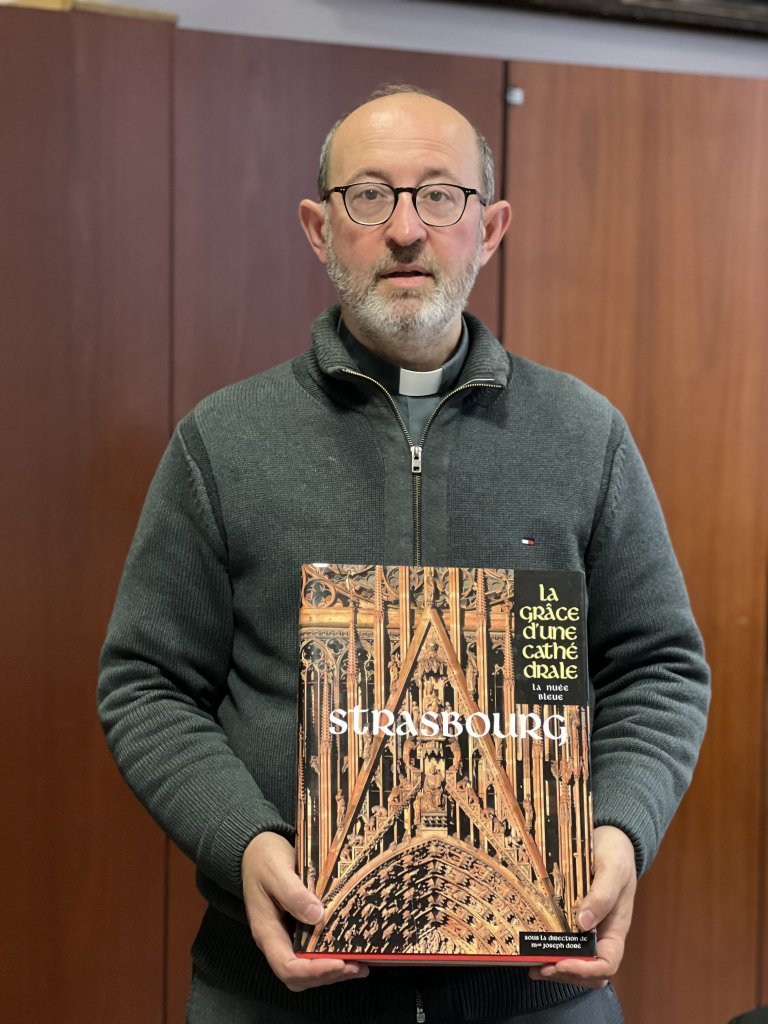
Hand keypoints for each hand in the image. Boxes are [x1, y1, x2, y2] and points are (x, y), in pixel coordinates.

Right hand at [242, 831, 368, 991]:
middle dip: (327, 975)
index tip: (338, 962)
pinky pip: (312, 953)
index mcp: (266, 931)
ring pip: (306, 969)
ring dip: (332, 972)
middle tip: (356, 966)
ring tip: (360, 966)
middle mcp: (276, 940)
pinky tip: (350, 953)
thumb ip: (293, 894)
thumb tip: (317, 916)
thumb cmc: (263, 860)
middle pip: (298, 976)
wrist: (255, 851)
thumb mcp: (276, 872)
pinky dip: (331, 959)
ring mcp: (285, 936)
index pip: (287, 966)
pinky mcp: (296, 930)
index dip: (313, 970)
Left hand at [528, 824, 636, 989]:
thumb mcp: (613, 870)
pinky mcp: (571, 919)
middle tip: (540, 966)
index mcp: (615, 928)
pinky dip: (549, 952)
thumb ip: (602, 895)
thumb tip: (583, 923)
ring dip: (555, 968)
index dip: (585, 970)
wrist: (611, 840)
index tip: (563, 962)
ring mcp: (586, 929)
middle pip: (588, 972)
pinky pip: (563, 943)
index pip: (607, 964)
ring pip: (574, 962)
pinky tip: (532, 949)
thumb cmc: (616, 855)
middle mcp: (601, 934)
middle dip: (565, 973)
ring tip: (532, 963)